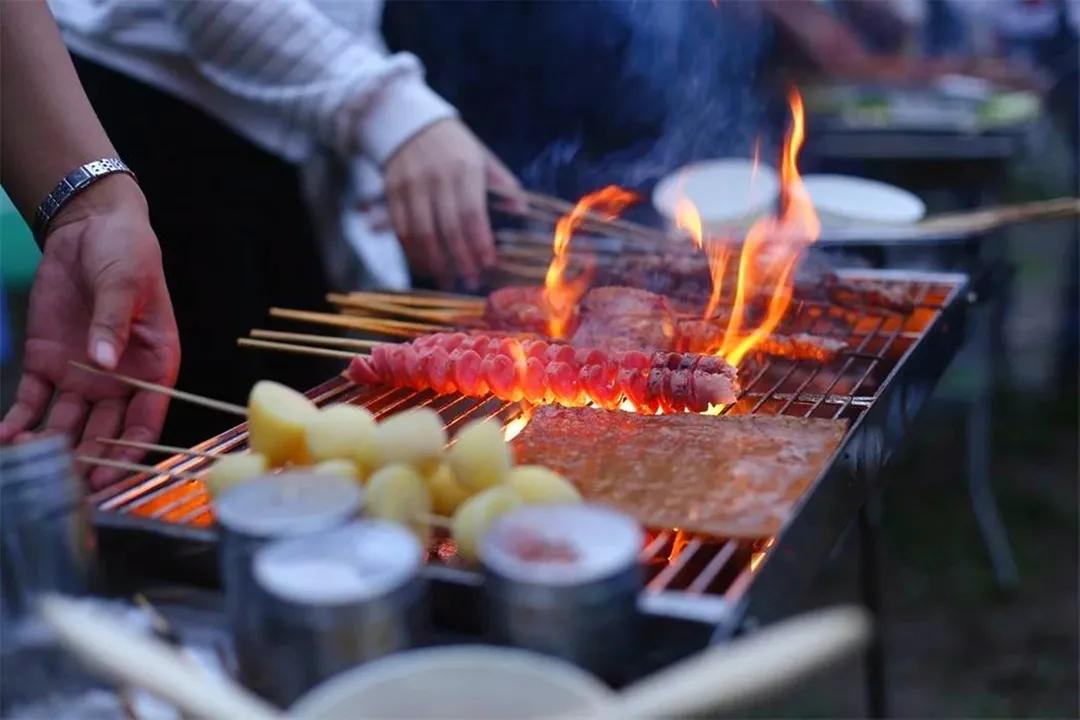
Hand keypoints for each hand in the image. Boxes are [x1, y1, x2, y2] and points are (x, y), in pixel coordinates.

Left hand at [0, 175, 179, 486]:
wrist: (88, 227)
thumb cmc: (127, 253)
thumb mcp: (127, 283)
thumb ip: (114, 322)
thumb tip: (107, 362)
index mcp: (155, 366)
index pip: (147, 418)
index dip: (131, 448)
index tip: (111, 471)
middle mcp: (121, 381)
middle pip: (106, 432)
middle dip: (90, 460)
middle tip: (70, 486)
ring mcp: (83, 376)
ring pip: (69, 425)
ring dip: (54, 447)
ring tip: (32, 462)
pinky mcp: (48, 365)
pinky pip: (34, 403)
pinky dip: (19, 423)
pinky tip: (5, 439)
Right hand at [384, 118, 521, 289]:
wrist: (407, 121)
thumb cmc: (454, 145)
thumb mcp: (482, 157)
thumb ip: (503, 184)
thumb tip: (521, 211)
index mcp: (464, 167)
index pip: (472, 213)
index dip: (479, 242)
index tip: (488, 264)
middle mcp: (436, 176)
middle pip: (447, 227)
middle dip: (460, 258)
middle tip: (470, 280)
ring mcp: (411, 184)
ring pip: (420, 232)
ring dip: (434, 261)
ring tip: (446, 280)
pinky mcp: (392, 191)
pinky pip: (401, 228)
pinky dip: (412, 251)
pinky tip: (423, 266)